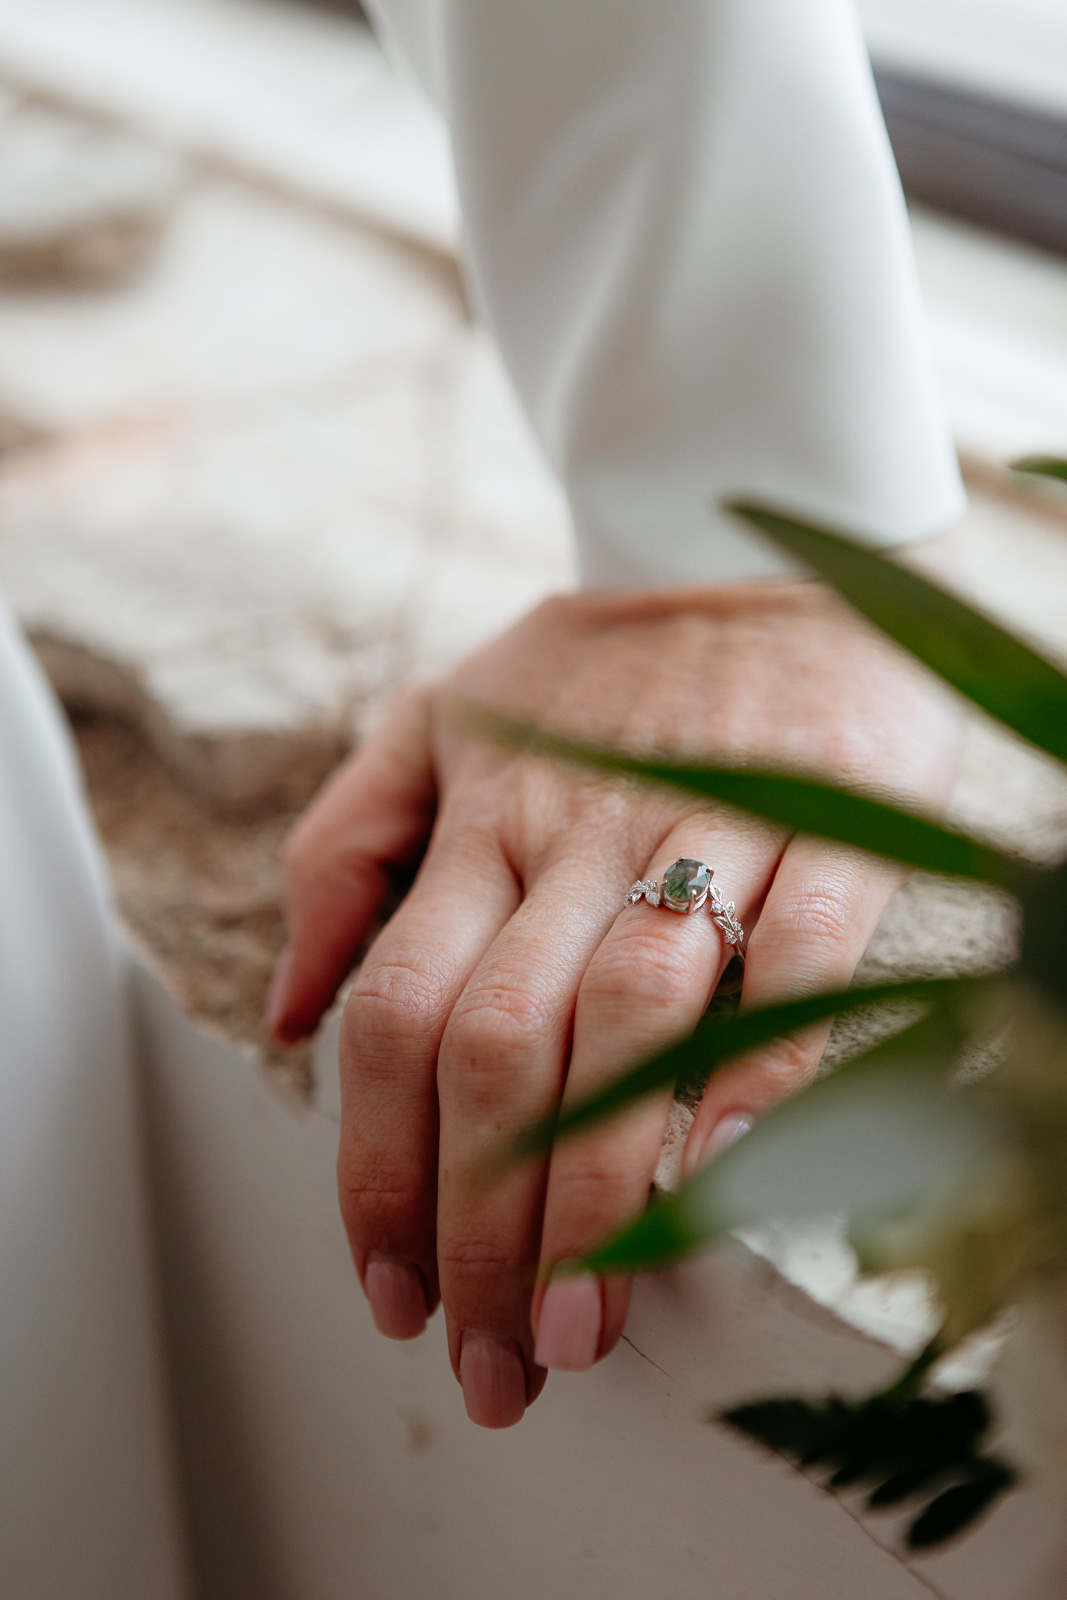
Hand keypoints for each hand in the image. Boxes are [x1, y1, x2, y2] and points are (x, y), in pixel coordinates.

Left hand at [269, 581, 961, 1427]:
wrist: (758, 563)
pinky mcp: (832, 824)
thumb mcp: (430, 719)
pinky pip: (798, 954)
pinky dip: (762, 1067)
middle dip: (484, 1222)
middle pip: (501, 1046)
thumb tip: (293, 1008)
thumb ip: (342, 845)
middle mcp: (577, 836)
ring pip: (632, 1021)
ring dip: (602, 1185)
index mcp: (481, 820)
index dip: (378, 1166)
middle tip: (494, 1360)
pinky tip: (724, 1177)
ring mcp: (708, 826)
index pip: (397, 1015)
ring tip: (583, 1326)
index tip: (389, 1289)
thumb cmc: (590, 670)